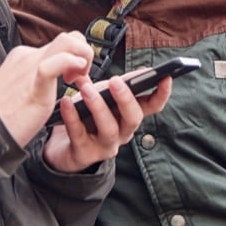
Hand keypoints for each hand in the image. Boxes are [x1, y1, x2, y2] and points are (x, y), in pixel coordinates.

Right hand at [0, 31, 92, 146]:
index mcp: (23, 57)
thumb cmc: (3, 118)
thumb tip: (58, 78)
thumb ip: (40, 80)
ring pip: (66, 41)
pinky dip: (71, 63)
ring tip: (78, 79)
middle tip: (80, 78)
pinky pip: (54, 63)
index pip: (59, 44)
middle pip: (67, 38)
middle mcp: (27, 56)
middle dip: (83, 53)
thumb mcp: (24, 90)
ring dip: (82, 56)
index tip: (75, 77)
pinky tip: (73, 78)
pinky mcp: (34, 82)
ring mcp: (29, 66)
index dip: (75, 57)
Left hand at [42, 70, 172, 173]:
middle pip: (133, 118)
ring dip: (98, 106)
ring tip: (86, 88)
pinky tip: (66, 102)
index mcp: (129, 116)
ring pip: (109, 129)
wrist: (60, 145)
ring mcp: (104, 146)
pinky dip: (72, 117)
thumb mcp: (102, 97)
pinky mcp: (84, 155)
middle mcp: (122, 133)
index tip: (166, 76)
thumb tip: (141, 71)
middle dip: (126, 99)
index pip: (152, 106)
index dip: (162, 93)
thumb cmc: (86, 117)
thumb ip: (117, 85)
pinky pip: (79, 135)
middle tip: (115, 81)